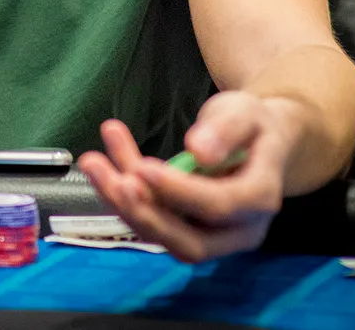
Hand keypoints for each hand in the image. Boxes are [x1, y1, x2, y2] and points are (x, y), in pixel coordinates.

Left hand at [77, 91, 296, 261]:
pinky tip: (101, 167)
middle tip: (112, 178)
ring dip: (123, 204)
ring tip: (93, 163)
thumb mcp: (244, 113)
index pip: (219, 205)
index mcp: (261, 199)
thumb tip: (198, 151)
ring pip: (164, 235)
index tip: (142, 166)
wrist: (257, 142)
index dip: (179, 191)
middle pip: (190, 241)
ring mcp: (213, 238)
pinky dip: (122, 199)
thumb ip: (226, 130)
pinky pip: (152, 223)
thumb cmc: (252, 125)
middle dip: (145, 212)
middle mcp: (240, 231)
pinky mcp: (186, 232)